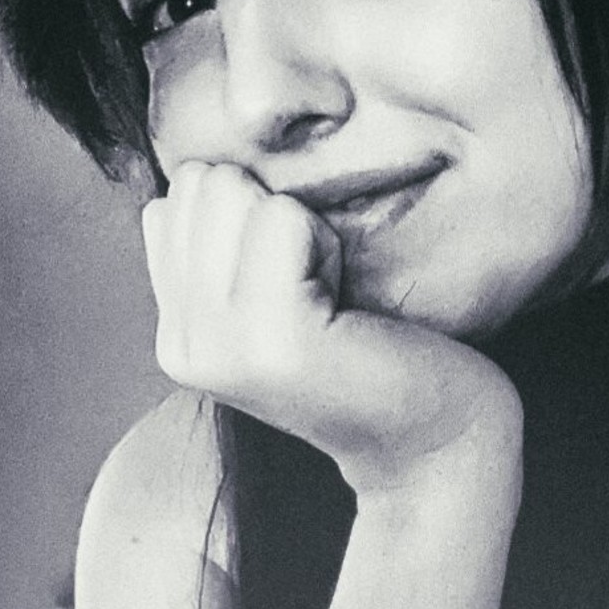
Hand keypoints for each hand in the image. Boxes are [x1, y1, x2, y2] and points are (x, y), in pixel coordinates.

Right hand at [142, 161, 522, 496]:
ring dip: (304, 228)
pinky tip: (346, 304)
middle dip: (272, 212)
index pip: (173, 202)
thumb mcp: (274, 298)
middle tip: (320, 290)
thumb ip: (222, 247)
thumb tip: (197, 169)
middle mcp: (184, 348)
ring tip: (334, 299)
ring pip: (238, 195)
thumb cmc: (374, 353)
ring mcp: (222, 347)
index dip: (249, 215)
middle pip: (200, 187)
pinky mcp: (274, 338)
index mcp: (178, 337)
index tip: (296, 284)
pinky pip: (283, 219)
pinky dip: (326, 242)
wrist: (434, 440)